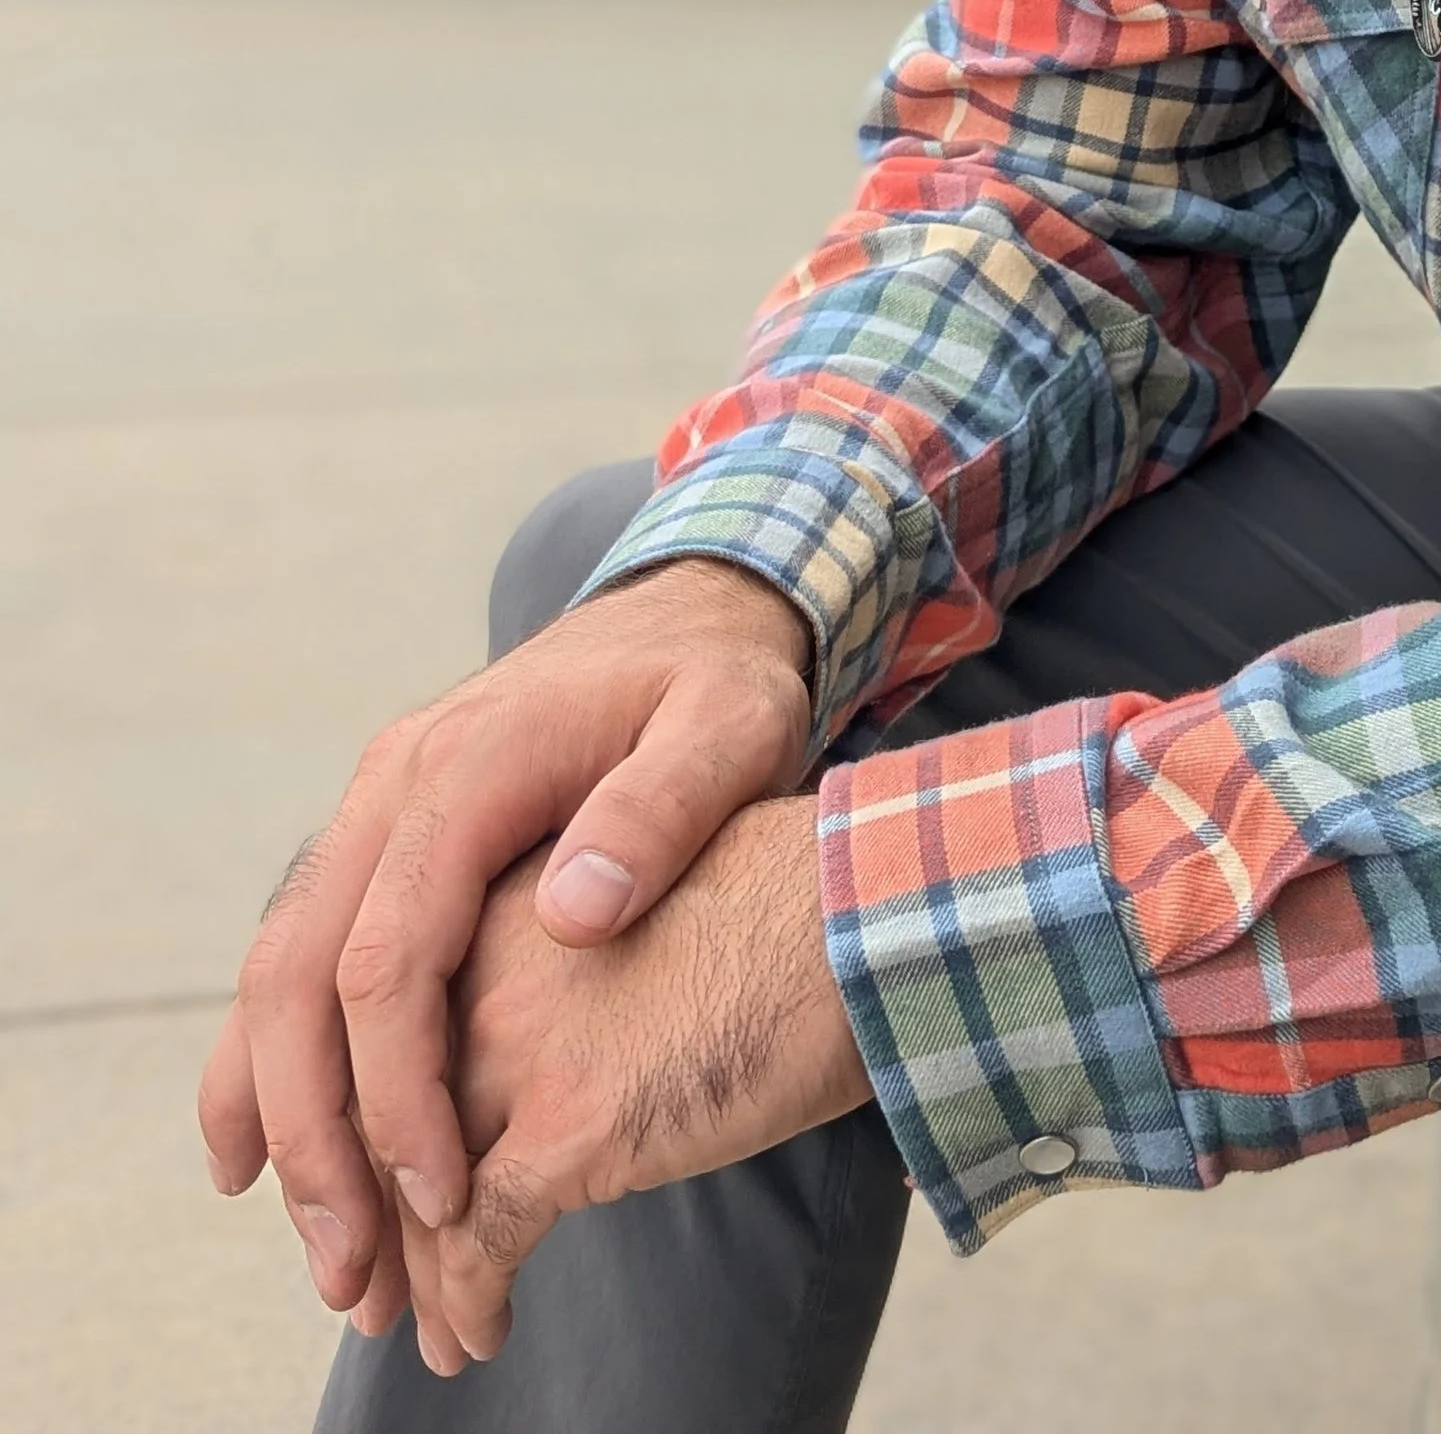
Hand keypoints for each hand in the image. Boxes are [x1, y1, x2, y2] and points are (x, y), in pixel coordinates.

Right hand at [198, 557, 815, 1315]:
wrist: (693, 603)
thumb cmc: (721, 678)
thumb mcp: (733, 729)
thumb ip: (662, 809)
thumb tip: (575, 913)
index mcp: (474, 763)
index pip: (392, 955)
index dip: (401, 1090)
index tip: (444, 1199)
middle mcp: (398, 780)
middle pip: (303, 975)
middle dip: (315, 1135)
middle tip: (353, 1272)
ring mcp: (380, 803)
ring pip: (281, 969)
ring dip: (280, 1114)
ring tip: (324, 1248)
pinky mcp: (387, 832)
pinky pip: (303, 950)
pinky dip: (275, 1055)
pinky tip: (273, 1155)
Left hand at [391, 797, 867, 1373]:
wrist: (866, 912)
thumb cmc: (797, 897)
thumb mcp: (649, 889)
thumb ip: (580, 949)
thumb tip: (574, 1022)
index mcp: (508, 900)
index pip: (400, 1025)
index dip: (384, 1116)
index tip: (390, 1177)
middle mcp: (488, 966)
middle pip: (386, 1112)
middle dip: (379, 1212)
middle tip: (380, 1281)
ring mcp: (522, 1045)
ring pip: (417, 1188)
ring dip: (421, 1275)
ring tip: (438, 1332)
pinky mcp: (572, 1122)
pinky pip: (481, 1241)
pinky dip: (470, 1300)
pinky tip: (484, 1332)